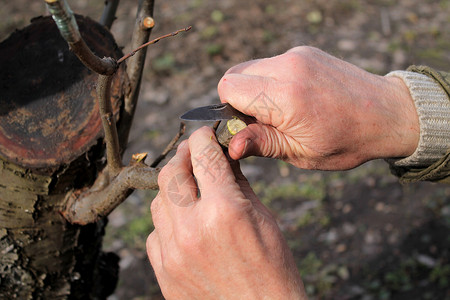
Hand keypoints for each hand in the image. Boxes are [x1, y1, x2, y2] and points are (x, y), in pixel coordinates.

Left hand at [146, 127, 305, 298]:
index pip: (204, 155)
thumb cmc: (273, 271)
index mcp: (225, 211)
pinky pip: (156, 232)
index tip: (205, 135)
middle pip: (171, 172)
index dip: (203, 137)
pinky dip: (169, 221)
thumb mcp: (264, 219)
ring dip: (173, 188)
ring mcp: (173, 252)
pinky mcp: (163, 270)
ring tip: (191, 190)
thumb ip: (238, 183)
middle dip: (183, 156)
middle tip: (194, 154)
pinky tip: (186, 223)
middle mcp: (193, 229)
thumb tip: (222, 157)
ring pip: (158, 200)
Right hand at [218, 46, 418, 169]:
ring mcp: (298, 55)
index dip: (230, 109)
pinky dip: (272, 80)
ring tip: (281, 110)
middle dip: (239, 98)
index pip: (229, 87)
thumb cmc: (346, 141)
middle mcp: (289, 67)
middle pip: (235, 73)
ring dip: (255, 88)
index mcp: (286, 96)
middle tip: (264, 120)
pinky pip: (272, 63)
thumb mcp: (300, 152)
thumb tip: (229, 145)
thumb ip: (260, 144)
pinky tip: (295, 98)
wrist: (387, 114)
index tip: (248, 126)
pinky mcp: (305, 52)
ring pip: (252, 67)